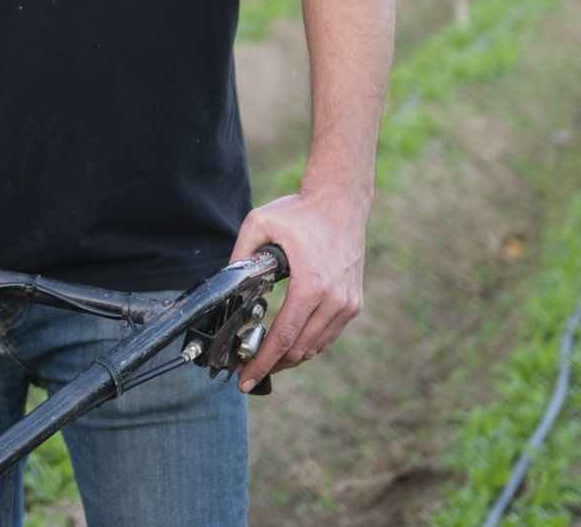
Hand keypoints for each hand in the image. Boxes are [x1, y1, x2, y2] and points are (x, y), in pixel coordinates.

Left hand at [228, 184, 368, 391]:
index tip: (245, 379)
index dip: (262, 363)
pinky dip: (307, 344)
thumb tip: (226, 285)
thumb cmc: (300, 212)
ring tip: (265, 361)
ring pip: (315, 347)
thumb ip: (240, 256)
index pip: (284, 338)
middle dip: (271, 365)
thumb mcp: (259, 224)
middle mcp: (334, 300)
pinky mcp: (353, 303)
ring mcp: (348, 304)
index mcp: (312, 285)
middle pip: (299, 350)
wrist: (341, 201)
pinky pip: (327, 335)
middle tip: (248, 372)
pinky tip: (288, 344)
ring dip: (289, 358)